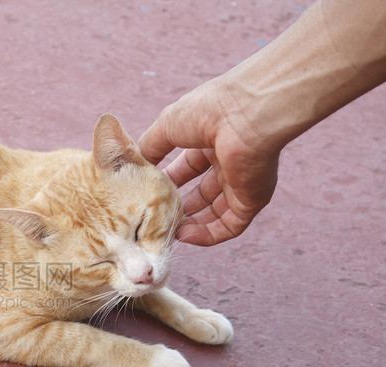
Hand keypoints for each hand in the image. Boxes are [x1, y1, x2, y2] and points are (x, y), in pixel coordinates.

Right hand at [138, 79, 279, 245]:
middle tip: (156, 220)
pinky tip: (186, 236)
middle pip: (201, 194)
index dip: (167, 184)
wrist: (246, 115)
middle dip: (178, 209)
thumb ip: (149, 146)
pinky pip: (230, 225)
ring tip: (168, 233)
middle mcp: (226, 162)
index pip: (186, 169)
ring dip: (191, 225)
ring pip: (214, 213)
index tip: (147, 197)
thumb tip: (133, 164)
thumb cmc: (207, 111)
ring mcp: (241, 183)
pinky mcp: (252, 200)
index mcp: (209, 141)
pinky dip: (209, 235)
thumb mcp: (166, 125)